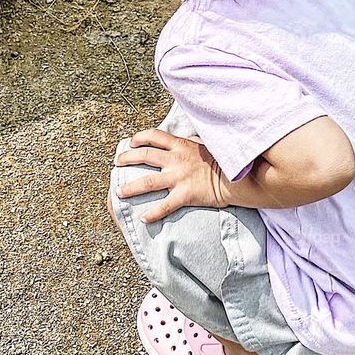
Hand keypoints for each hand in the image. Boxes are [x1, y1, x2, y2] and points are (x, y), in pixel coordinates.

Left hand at [114, 129, 231, 222]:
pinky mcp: (185, 195)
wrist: (237, 177)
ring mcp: (179, 178)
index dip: (140, 138)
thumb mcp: (207, 145)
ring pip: (148, 182)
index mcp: (181, 145)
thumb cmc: (225, 160)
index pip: (155, 136)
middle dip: (127, 158)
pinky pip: (165, 205)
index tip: (132, 142)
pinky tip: (143, 218)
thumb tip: (188, 140)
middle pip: (145, 156)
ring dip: (131, 187)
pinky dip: (153, 213)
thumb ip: (193, 143)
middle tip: (117, 163)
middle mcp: (176, 160)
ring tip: (119, 192)